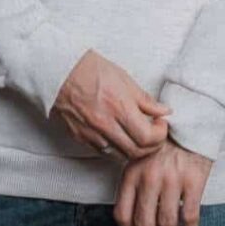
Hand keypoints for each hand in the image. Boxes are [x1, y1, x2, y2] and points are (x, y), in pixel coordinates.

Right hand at [50, 50, 171, 160]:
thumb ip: (145, 99)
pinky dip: (116, 149)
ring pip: (120, 156)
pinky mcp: (81, 137)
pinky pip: (104, 152)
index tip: (160, 124)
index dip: (160, 134)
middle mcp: (106, 124)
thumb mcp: (124, 78)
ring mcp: (92, 133)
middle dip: (151, 145)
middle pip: (136, 151)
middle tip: (153, 133)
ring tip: (137, 135)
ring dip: (134, 150)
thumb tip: (164, 111)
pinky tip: (119, 136)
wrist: (59, 71)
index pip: (147, 137)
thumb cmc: (91, 69)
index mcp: (119, 107)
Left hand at [113, 136, 213, 225]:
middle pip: (144, 224)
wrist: (192, 122)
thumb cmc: (165, 143)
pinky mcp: (194, 181)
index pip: (122, 214)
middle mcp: (149, 177)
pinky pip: (190, 218)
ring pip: (167, 224)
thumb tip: (131, 216)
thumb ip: (133, 181)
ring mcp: (172, 179)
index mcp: (132, 172)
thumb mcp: (140, 156)